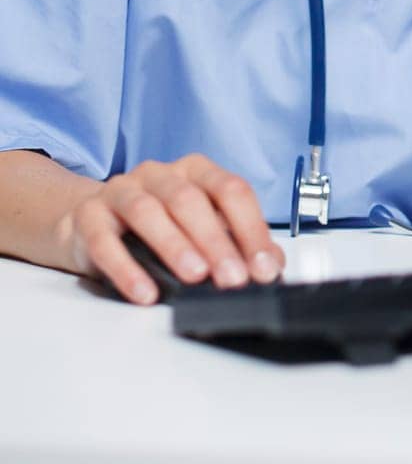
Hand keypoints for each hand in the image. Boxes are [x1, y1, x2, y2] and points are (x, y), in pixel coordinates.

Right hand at [60, 152, 285, 304]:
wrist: (89, 221)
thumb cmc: (156, 225)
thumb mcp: (200, 228)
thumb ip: (236, 242)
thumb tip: (272, 264)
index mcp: (194, 171)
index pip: (231, 191)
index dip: (252, 229)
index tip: (264, 268)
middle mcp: (159, 174)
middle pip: (190, 199)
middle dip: (215, 241)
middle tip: (232, 278)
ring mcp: (121, 190)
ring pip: (148, 211)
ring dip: (174, 245)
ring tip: (193, 277)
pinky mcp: (89, 216)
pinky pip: (105, 240)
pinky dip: (127, 269)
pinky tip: (145, 292)